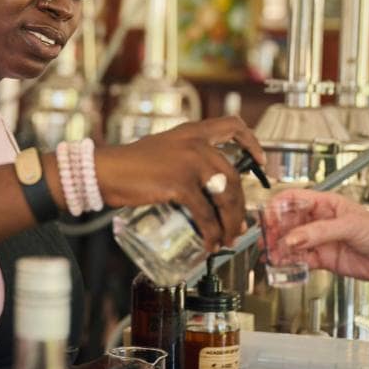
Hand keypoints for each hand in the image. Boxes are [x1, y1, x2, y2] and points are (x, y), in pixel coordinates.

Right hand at [95, 116, 264, 250]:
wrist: (107, 170)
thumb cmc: (131, 164)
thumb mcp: (165, 149)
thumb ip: (188, 158)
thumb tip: (209, 186)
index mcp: (192, 132)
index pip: (232, 125)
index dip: (252, 141)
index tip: (261, 160)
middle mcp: (196, 144)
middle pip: (235, 176)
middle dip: (240, 206)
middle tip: (240, 224)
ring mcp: (190, 163)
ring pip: (225, 197)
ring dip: (230, 223)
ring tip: (227, 239)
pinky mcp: (180, 184)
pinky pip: (205, 214)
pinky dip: (211, 233)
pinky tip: (210, 243)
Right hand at [266, 190, 368, 289]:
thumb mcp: (350, 226)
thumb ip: (318, 233)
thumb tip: (293, 238)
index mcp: (327, 204)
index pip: (294, 199)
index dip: (278, 207)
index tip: (268, 217)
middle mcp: (321, 221)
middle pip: (289, 222)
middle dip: (275, 230)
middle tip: (264, 240)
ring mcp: (322, 241)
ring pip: (292, 242)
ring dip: (280, 248)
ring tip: (271, 255)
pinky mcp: (325, 260)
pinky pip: (302, 260)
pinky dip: (291, 263)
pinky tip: (284, 264)